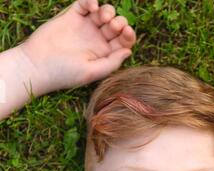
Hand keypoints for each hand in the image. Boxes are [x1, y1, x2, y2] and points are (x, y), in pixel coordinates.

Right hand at [18, 0, 135, 94]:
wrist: (37, 64)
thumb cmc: (64, 73)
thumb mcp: (91, 72)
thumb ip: (111, 63)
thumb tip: (129, 51)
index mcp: (104, 55)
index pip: (123, 42)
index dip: (129, 35)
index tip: (126, 32)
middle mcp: (96, 40)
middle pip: (116, 26)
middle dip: (119, 22)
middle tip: (112, 26)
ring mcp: (84, 27)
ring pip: (104, 13)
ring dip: (108, 11)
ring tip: (102, 17)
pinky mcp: (71, 16)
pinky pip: (85, 4)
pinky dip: (91, 1)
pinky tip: (92, 7)